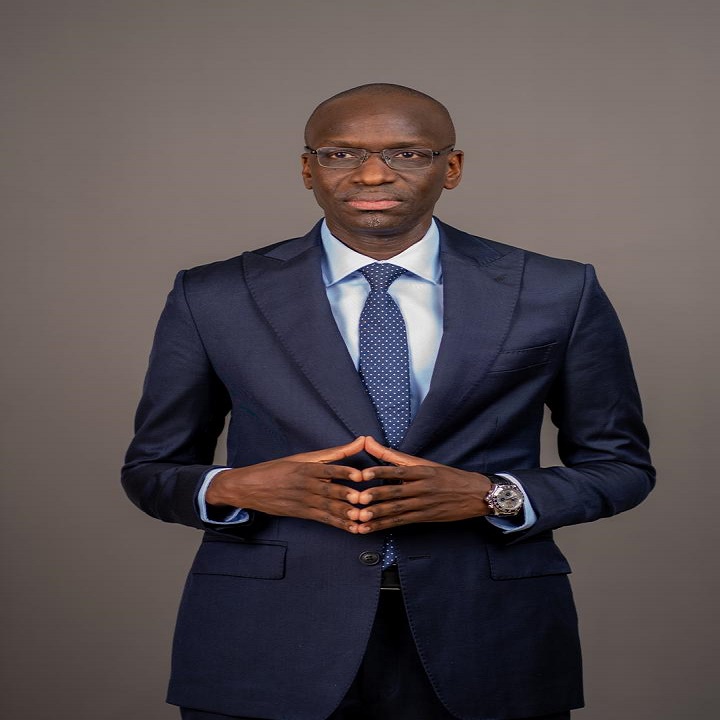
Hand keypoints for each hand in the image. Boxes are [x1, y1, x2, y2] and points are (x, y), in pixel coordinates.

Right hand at [205, 437, 365, 532]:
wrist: (251, 487)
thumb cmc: (280, 468)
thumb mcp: (305, 457)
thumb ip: (336, 452)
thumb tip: (362, 440)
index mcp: (306, 467)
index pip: (328, 468)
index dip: (344, 471)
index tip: (359, 475)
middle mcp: (306, 484)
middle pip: (329, 490)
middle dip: (347, 495)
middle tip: (364, 499)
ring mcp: (304, 501)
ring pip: (327, 507)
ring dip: (345, 513)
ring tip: (362, 517)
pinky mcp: (303, 513)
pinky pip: (324, 519)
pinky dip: (339, 524)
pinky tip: (353, 528)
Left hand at [345, 436, 492, 532]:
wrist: (475, 494)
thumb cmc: (446, 476)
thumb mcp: (423, 463)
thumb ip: (393, 455)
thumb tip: (367, 441)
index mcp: (422, 471)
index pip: (399, 470)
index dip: (381, 472)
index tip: (364, 474)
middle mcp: (423, 487)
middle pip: (397, 491)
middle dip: (377, 496)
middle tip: (358, 499)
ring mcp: (424, 504)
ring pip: (398, 509)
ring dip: (378, 514)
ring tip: (360, 517)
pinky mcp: (424, 517)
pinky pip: (401, 521)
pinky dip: (384, 525)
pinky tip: (369, 528)